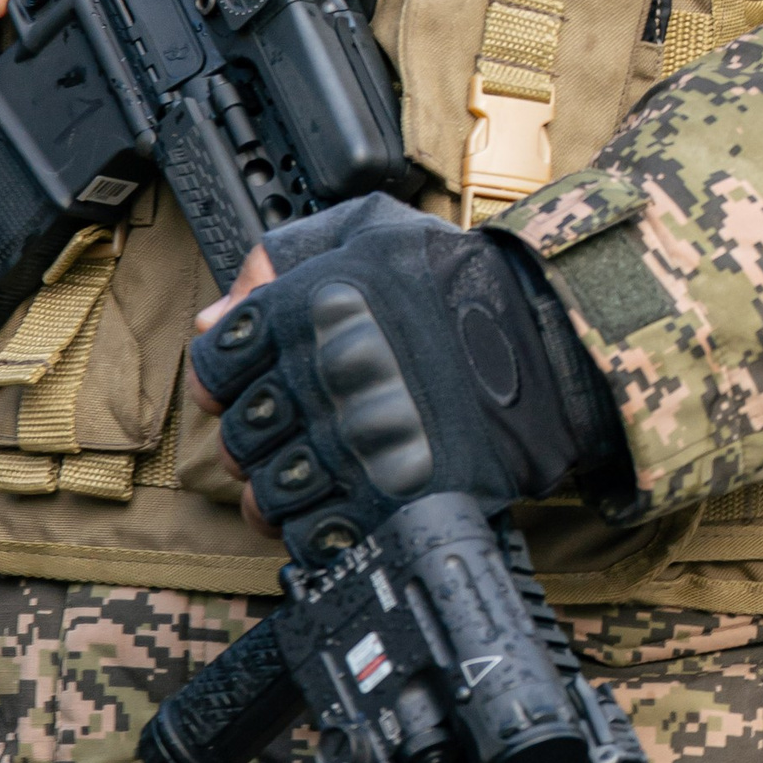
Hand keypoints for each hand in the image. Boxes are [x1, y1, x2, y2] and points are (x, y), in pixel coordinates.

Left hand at [189, 192, 626, 544]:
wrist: (547, 348)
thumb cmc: (460, 281)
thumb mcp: (370, 228)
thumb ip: (282, 255)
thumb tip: (217, 314)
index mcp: (302, 311)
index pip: (215, 361)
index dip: (225, 373)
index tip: (246, 377)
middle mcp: (314, 382)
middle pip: (238, 432)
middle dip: (255, 431)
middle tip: (294, 421)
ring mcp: (347, 450)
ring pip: (265, 491)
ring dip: (278, 485)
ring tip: (315, 465)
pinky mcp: (381, 505)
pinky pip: (309, 534)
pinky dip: (311, 526)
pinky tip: (337, 500)